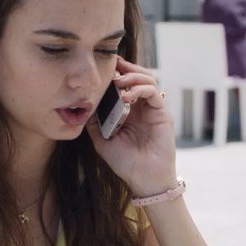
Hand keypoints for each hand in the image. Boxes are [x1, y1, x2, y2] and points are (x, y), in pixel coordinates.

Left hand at [87, 56, 177, 195]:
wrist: (144, 179)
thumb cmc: (125, 163)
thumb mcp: (103, 141)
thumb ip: (94, 124)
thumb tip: (83, 106)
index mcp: (128, 111)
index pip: (123, 84)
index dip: (115, 73)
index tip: (101, 68)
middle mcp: (141, 107)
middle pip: (137, 76)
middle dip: (125, 68)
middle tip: (112, 66)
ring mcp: (152, 109)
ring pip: (147, 80)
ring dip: (132, 76)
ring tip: (119, 82)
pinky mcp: (162, 113)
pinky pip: (153, 92)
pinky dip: (140, 89)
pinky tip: (127, 96)